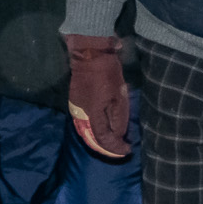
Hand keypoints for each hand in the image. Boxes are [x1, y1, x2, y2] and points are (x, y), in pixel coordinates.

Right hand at [65, 35, 130, 159]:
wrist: (89, 53)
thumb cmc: (107, 73)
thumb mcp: (118, 95)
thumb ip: (118, 118)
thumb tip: (117, 134)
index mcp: (92, 114)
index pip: (103, 138)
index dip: (115, 147)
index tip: (127, 149)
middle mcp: (80, 114)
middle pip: (91, 137)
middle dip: (105, 147)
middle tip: (119, 150)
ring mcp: (75, 107)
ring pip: (84, 130)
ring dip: (97, 139)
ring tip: (110, 143)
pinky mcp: (75, 101)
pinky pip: (82, 122)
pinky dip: (91, 129)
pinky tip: (99, 129)